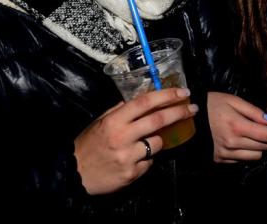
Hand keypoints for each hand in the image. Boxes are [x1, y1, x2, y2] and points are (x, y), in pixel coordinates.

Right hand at [74, 88, 197, 194]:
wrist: (73, 175)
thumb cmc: (89, 144)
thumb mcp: (102, 121)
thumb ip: (122, 109)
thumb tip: (144, 96)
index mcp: (114, 120)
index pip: (145, 102)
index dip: (166, 95)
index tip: (183, 91)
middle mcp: (122, 137)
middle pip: (158, 120)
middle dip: (179, 112)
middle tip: (193, 108)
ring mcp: (128, 157)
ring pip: (158, 143)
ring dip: (159, 140)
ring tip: (147, 141)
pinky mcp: (131, 174)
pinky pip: (149, 162)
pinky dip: (147, 158)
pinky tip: (135, 159)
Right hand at [207, 92, 266, 162]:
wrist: (188, 118)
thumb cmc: (212, 105)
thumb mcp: (234, 100)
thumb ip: (254, 111)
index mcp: (237, 126)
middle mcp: (232, 143)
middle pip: (264, 146)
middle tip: (264, 126)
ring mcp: (225, 153)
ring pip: (256, 156)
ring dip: (258, 145)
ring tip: (252, 133)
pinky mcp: (220, 159)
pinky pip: (242, 160)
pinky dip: (246, 151)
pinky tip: (240, 140)